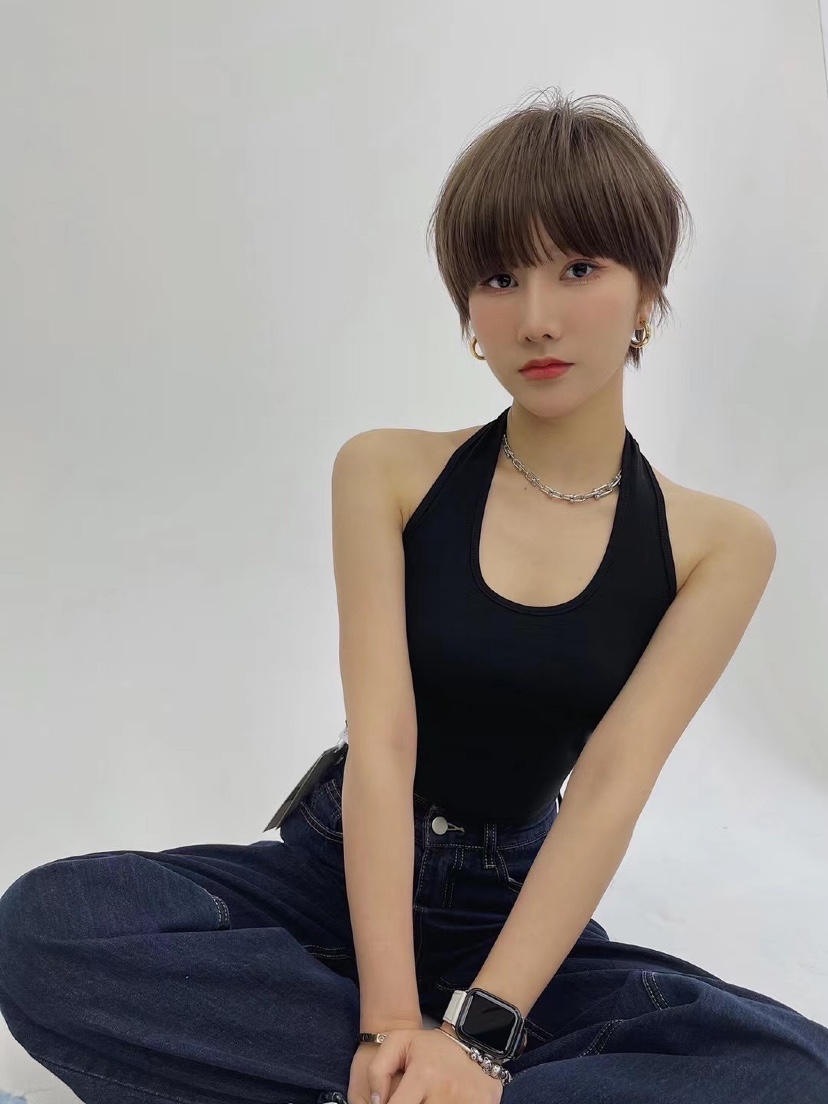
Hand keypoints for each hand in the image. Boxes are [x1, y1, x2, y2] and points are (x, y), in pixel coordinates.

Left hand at [352, 1025, 504, 1103]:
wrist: (476, 1042)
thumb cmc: (432, 1047)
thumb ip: (377, 1071)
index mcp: (423, 1076)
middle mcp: (445, 1093)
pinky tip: (442, 1100)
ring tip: (426, 1097)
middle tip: (413, 1097)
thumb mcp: (399, 1042)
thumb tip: (376, 1102)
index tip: (389, 1103)